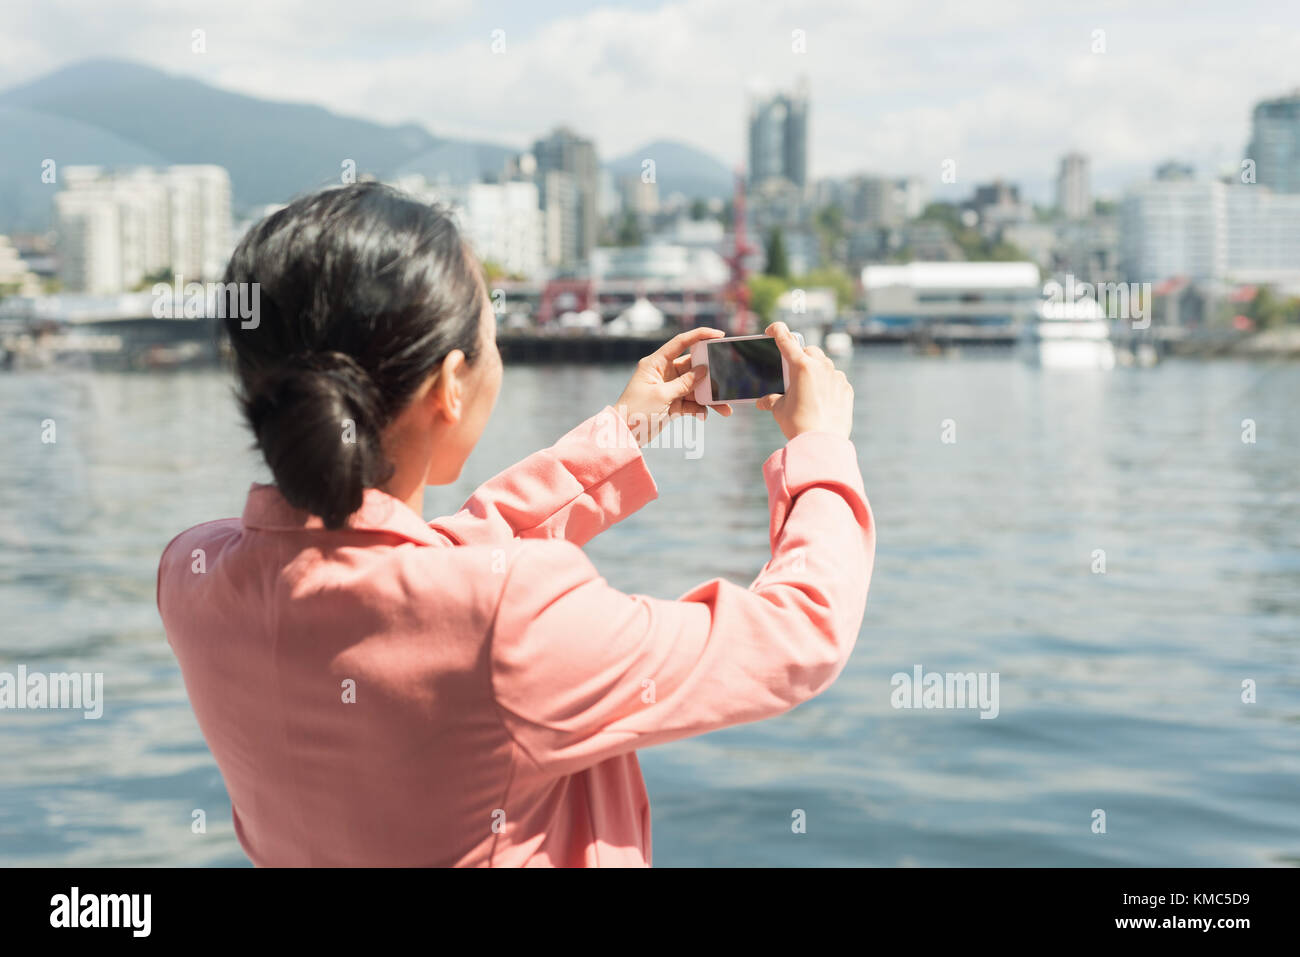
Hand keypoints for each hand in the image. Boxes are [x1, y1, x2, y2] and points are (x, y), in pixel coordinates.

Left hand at [614, 326, 732, 444]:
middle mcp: (664, 372)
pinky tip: (704, 416)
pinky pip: (692, 402)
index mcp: (656, 363)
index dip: (700, 336)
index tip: (719, 335)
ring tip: (724, 408)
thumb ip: (684, 383)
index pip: (680, 342)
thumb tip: (703, 370)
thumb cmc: (635, 411)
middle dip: (711, 376)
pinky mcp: (673, 403)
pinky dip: (699, 409)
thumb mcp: (662, 396)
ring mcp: (669, 388)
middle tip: (727, 382)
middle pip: (693, 367)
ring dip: (710, 397)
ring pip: (696, 387)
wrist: (624, 435)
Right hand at [756, 322, 853, 440]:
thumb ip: (771, 400)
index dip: (777, 330)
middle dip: (800, 355)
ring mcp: (836, 376)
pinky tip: (822, 397)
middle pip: (808, 350)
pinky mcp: (846, 388)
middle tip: (793, 370)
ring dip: (816, 369)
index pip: (786, 339)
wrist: (822, 443)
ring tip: (808, 387)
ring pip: (824, 363)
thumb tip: (763, 401)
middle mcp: (821, 366)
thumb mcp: (779, 410)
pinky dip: (829, 383)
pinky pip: (836, 379)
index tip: (773, 329)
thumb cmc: (798, 424)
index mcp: (801, 366)